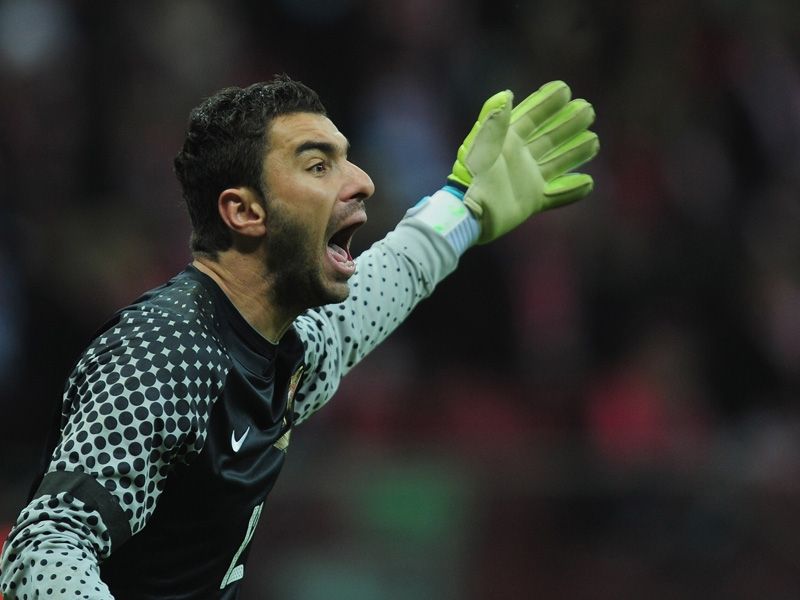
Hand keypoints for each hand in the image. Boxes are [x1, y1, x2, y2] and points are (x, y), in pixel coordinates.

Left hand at [448, 81, 598, 243]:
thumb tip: (507, 94)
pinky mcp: (531, 202)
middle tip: (588, 110)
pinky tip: (589, 183)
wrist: (468, 212)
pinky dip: (572, 191)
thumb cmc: (472, 176)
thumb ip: (495, 120)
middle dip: (569, 124)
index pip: (531, 117)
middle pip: (549, 138)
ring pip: (557, 163)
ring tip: (594, 141)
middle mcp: (520, 159)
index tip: (565, 89)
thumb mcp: (482, 145)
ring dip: (575, 152)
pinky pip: (557, 196)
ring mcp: (527, 180)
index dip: (547, 103)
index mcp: (507, 142)